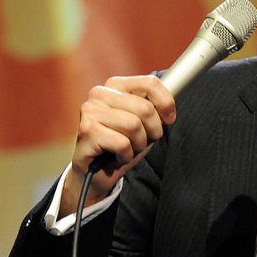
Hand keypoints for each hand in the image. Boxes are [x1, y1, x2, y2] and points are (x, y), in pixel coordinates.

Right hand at [60, 75, 175, 213]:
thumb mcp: (145, 121)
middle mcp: (100, 94)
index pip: (150, 83)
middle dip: (152, 130)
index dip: (166, 103)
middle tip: (142, 140)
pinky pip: (122, 143)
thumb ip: (155, 106)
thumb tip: (170, 104)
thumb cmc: (123, 143)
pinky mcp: (87, 131)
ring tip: (129, 149)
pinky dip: (126, 155)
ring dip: (139, 144)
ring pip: (134, 125)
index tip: (169, 118)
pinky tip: (118, 156)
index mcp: (115, 85)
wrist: (95, 173)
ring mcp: (90, 111)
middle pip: (145, 108)